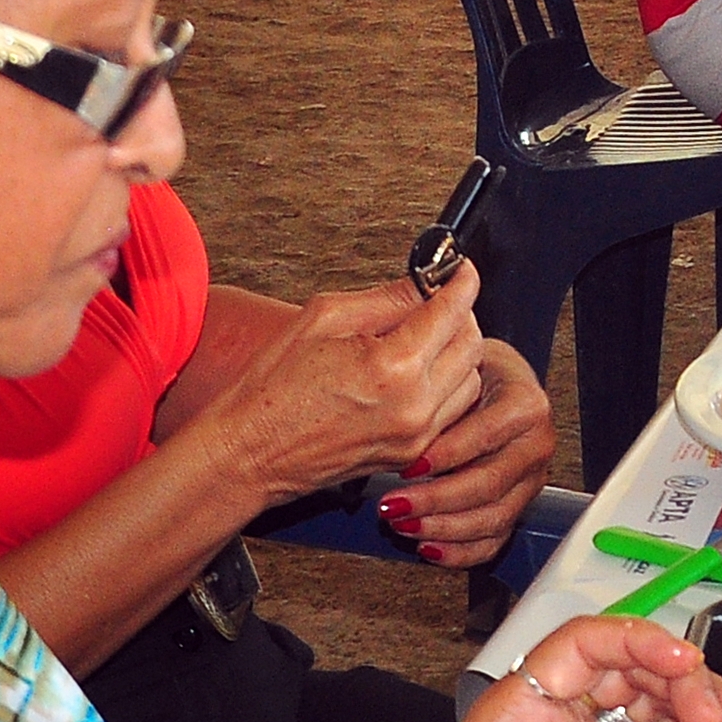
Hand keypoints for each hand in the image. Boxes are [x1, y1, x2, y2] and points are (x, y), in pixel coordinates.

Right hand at [205, 260, 488, 502]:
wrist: (249, 453)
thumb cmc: (272, 387)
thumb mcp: (323, 319)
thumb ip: (385, 299)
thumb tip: (424, 281)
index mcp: (392, 367)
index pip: (452, 311)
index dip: (461, 280)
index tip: (460, 268)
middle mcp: (414, 405)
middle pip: (472, 344)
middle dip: (460, 314)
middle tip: (435, 300)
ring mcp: (416, 435)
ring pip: (470, 380)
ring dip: (456, 352)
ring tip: (421, 339)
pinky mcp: (411, 454)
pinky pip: (452, 411)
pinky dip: (446, 386)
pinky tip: (414, 374)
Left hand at [382, 332, 554, 566]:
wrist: (494, 383)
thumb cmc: (472, 374)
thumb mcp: (459, 366)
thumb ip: (440, 390)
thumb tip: (399, 420)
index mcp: (526, 405)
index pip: (485, 436)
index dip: (444, 456)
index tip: (406, 465)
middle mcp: (536, 445)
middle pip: (489, 484)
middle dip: (435, 500)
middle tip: (394, 504)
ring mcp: (531, 480)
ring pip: (493, 518)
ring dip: (442, 528)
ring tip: (403, 524)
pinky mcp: (520, 505)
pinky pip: (495, 540)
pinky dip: (461, 551)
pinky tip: (430, 547)